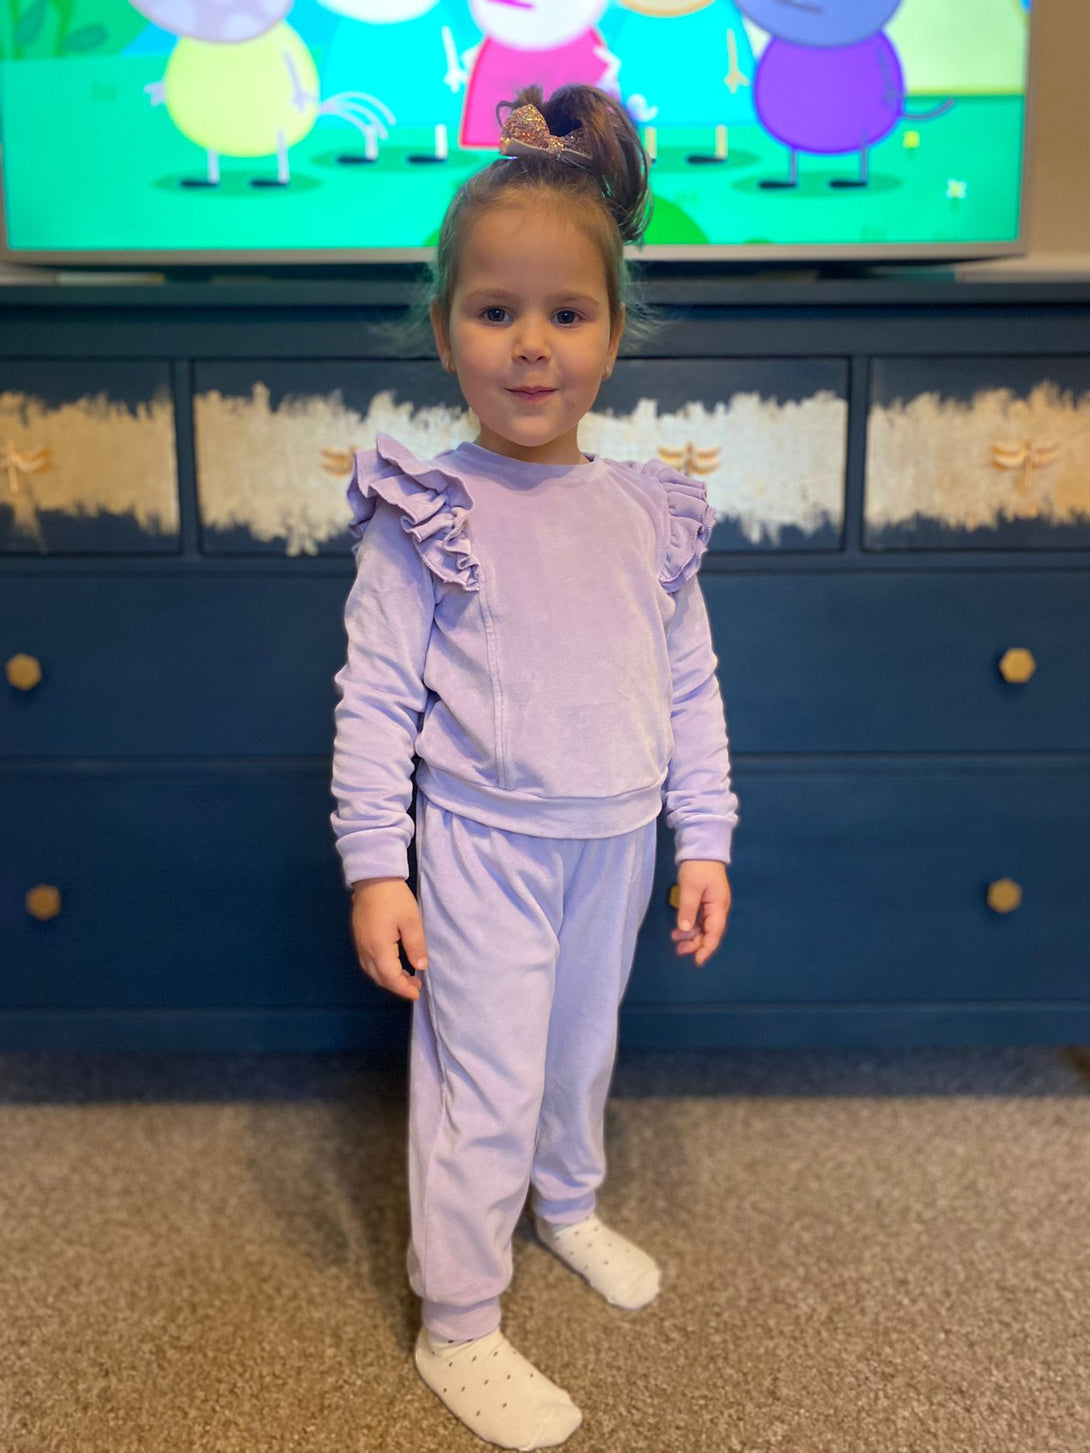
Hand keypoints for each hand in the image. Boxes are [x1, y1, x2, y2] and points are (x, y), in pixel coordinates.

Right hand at [350, 878, 428, 1001]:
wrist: (373, 879)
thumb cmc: (394, 898)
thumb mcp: (411, 921)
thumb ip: (416, 945)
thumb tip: (421, 967)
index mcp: (379, 947)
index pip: (390, 978)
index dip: (403, 989)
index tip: (417, 993)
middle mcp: (366, 950)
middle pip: (379, 978)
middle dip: (397, 986)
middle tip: (415, 985)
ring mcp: (360, 944)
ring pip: (372, 971)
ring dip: (388, 979)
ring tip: (406, 978)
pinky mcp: (359, 938)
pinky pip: (367, 962)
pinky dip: (380, 970)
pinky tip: (392, 965)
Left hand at [671, 860, 730, 967]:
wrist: (702, 847)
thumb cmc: (698, 866)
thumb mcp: (690, 888)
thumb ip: (688, 909)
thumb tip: (685, 930)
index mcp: (718, 905)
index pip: (714, 932)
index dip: (707, 948)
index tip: (697, 960)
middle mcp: (718, 908)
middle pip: (709, 932)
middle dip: (696, 943)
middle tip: (679, 950)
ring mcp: (711, 904)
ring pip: (703, 927)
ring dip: (691, 936)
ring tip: (675, 941)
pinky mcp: (704, 901)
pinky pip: (698, 919)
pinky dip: (689, 926)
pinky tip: (678, 930)